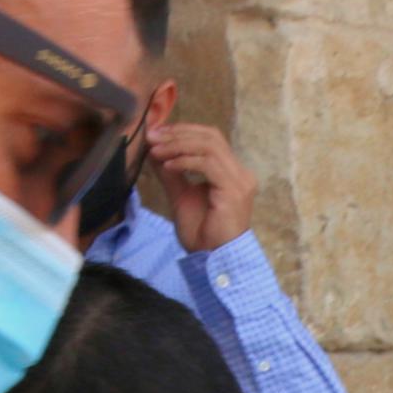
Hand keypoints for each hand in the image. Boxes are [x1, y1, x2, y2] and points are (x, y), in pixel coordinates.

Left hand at [143, 101, 258, 251]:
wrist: (214, 261)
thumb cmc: (202, 236)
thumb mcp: (181, 196)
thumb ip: (171, 173)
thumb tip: (154, 150)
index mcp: (231, 173)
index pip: (210, 138)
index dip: (182, 131)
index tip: (155, 133)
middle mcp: (240, 173)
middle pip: (211, 136)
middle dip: (178, 133)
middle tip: (152, 137)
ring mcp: (240, 181)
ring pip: (209, 146)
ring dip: (178, 145)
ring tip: (156, 151)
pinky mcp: (234, 190)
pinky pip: (208, 164)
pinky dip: (185, 161)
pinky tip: (168, 166)